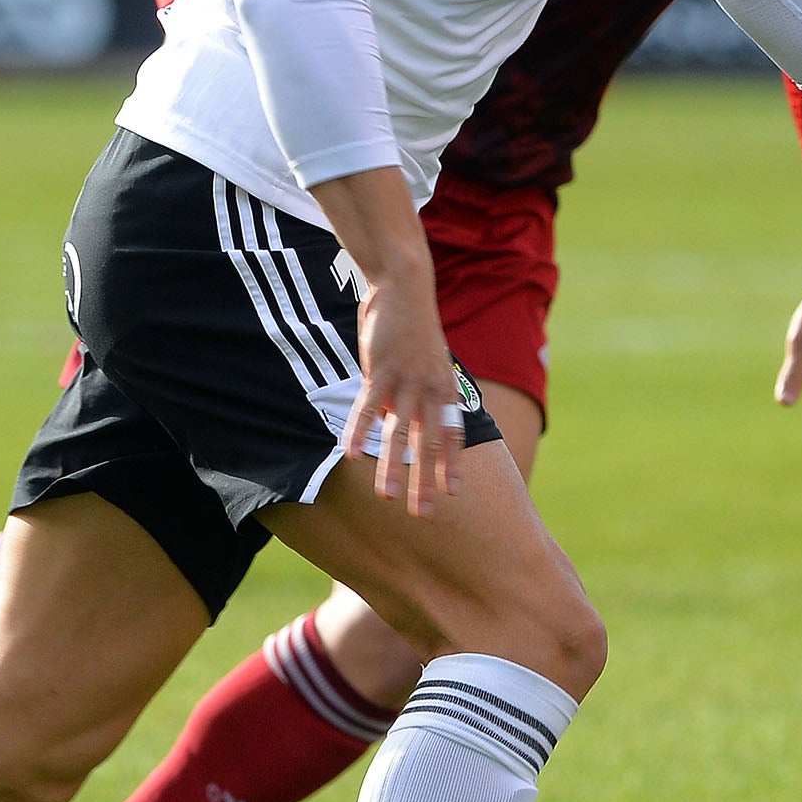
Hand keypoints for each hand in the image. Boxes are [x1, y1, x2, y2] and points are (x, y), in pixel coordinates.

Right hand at [343, 266, 461, 517]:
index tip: (452, 492)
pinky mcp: (380, 369)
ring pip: (398, 432)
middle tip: (423, 514)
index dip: (451, 463)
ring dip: (393, 466)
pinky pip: (366, 407)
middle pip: (429, 443)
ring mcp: (405, 380)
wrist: (406, 287)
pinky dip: (358, 431)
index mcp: (445, 390)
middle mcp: (430, 389)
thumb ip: (417, 395)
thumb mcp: (427, 364)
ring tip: (387, 497)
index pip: (451, 433)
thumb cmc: (414, 329)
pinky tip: (349, 454)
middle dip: (425, 480)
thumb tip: (401, 421)